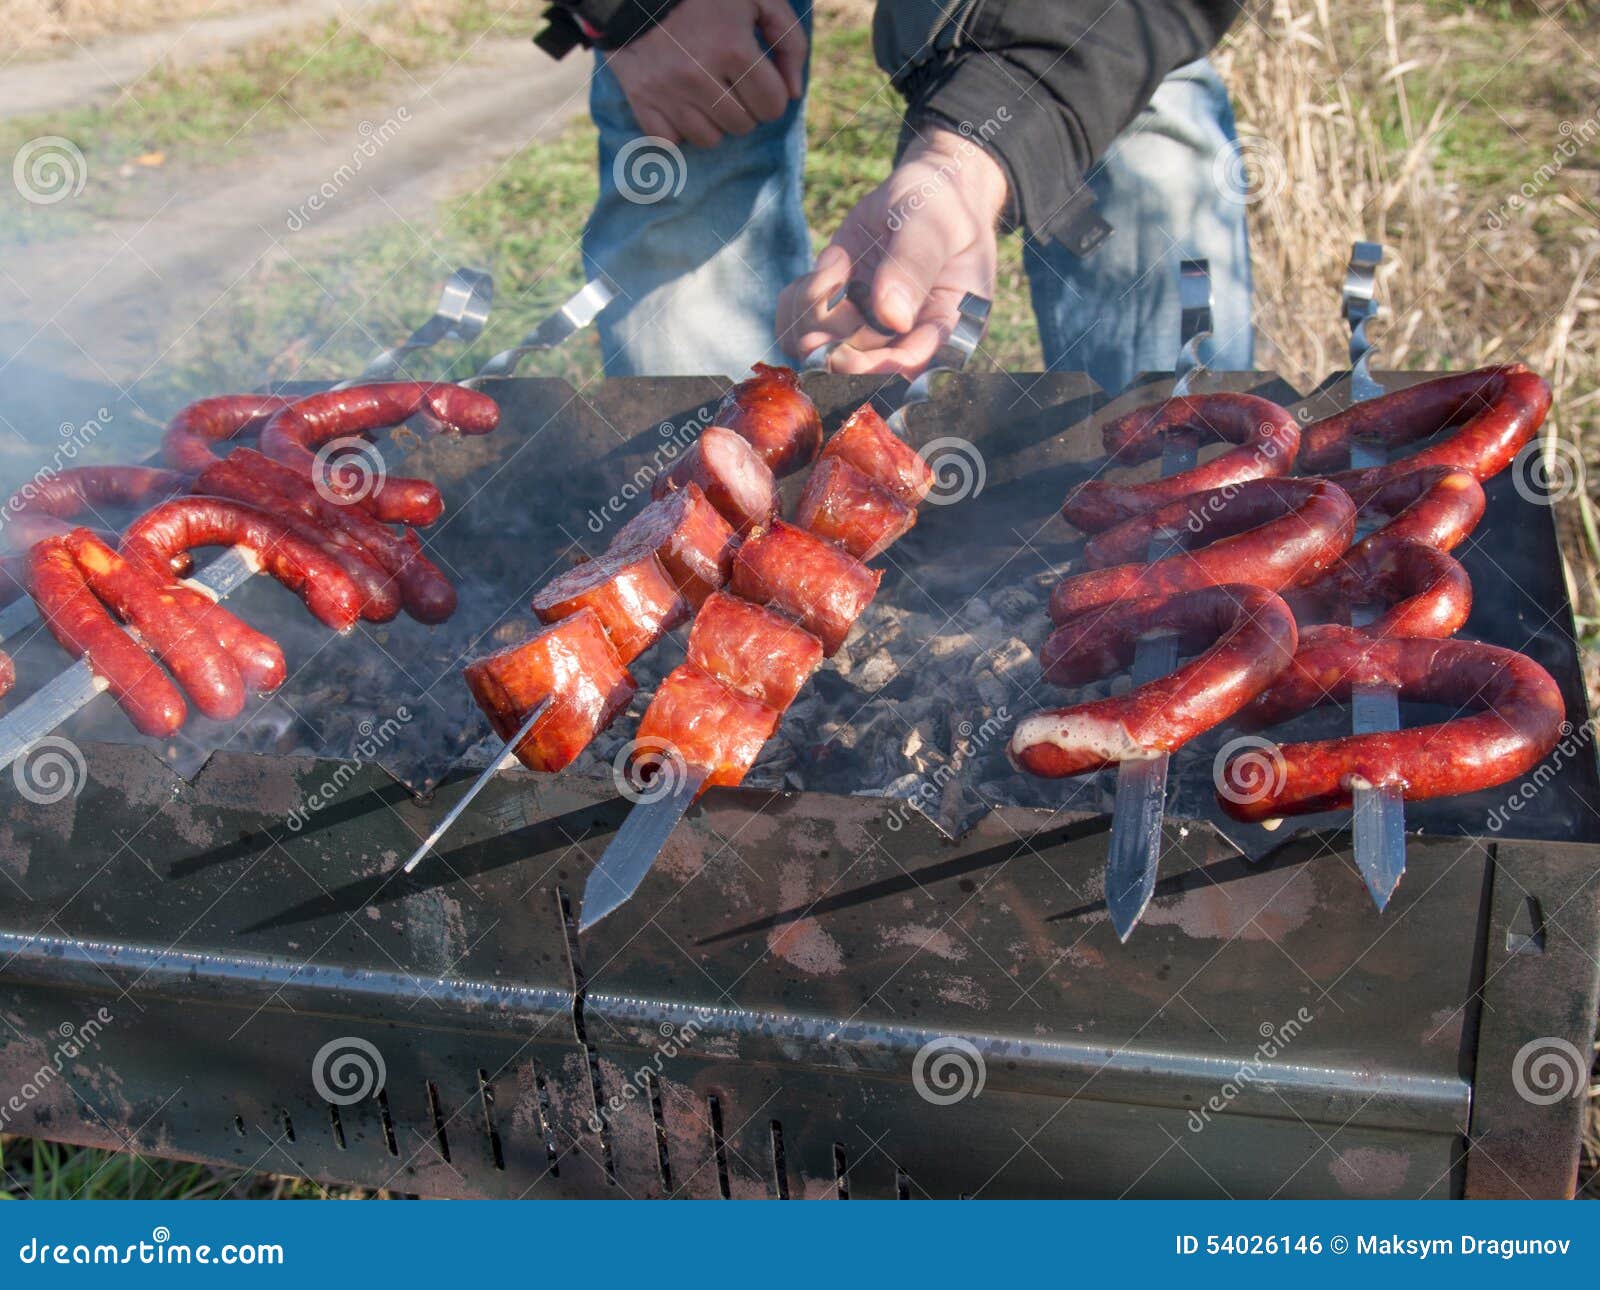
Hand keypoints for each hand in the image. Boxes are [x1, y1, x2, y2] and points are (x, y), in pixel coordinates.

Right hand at [604, 0, 805, 149]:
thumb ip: (788, 41)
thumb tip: (794, 93)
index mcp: (733, 48)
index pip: (772, 106)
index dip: (772, 96)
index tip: (760, 81)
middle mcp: (699, 76)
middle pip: (742, 126)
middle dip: (745, 108)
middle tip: (731, 83)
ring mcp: (667, 91)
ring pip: (709, 139)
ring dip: (714, 121)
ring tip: (707, 93)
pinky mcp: (641, 99)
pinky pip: (669, 142)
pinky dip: (678, 130)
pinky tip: (681, 106)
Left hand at [776, 128, 1008, 375]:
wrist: (922, 193)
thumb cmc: (940, 206)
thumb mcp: (933, 224)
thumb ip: (914, 265)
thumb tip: (894, 317)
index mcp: (941, 331)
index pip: (907, 370)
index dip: (871, 372)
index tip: (840, 356)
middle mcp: (902, 342)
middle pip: (855, 370)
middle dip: (833, 334)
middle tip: (830, 284)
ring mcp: (865, 332)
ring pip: (817, 354)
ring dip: (811, 312)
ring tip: (835, 266)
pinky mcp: (834, 316)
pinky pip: (796, 331)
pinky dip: (796, 302)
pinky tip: (828, 267)